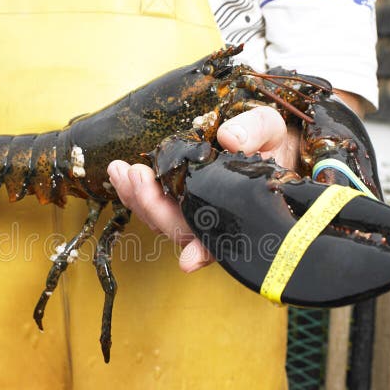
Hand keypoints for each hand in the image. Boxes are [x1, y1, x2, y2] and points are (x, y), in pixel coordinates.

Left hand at [107, 106, 298, 272]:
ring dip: (137, 199)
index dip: (204, 252)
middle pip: (180, 229)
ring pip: (162, 220)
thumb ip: (256, 130)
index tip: (188, 261)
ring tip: (118, 172)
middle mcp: (214, 218)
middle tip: (134, 174)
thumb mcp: (271, 128)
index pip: (223, 239)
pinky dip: (135, 193)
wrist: (261, 138)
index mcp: (241, 210)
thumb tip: (230, 138)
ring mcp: (193, 211)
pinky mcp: (177, 199)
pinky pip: (154, 205)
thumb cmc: (270, 140)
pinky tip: (120, 174)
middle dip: (152, 206)